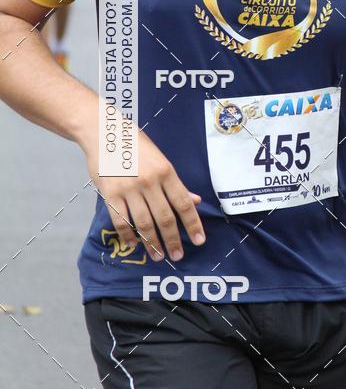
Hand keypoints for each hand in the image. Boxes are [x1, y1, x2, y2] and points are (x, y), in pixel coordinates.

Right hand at [83, 128, 204, 261]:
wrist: (104, 132)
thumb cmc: (135, 146)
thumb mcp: (161, 160)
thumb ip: (176, 184)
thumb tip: (194, 201)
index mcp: (166, 171)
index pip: (183, 203)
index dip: (193, 224)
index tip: (199, 241)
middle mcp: (149, 181)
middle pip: (165, 217)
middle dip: (173, 240)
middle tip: (177, 255)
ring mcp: (128, 188)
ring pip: (144, 223)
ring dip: (152, 243)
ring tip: (158, 256)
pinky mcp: (109, 194)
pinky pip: (121, 221)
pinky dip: (128, 235)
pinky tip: (134, 244)